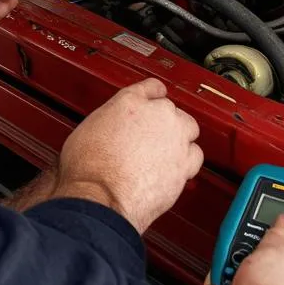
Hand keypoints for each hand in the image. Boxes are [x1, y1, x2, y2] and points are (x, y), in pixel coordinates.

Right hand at [51, 78, 202, 232]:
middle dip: (164, 123)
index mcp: (130, 102)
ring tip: (165, 153)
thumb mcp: (88, 130)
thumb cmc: (88, 169)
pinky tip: (175, 168)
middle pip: (171, 110)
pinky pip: (195, 155)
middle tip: (152, 138)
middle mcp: (156, 114)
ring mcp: (174, 137)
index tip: (154, 101)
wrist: (100, 196)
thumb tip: (112, 130)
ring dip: (179, 139)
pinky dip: (187, 162)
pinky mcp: (185, 163)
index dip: (152, 96)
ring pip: (188, 129)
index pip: (151, 88)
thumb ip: (109, 123)